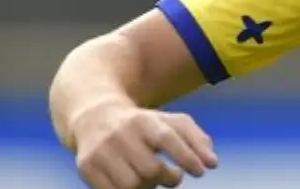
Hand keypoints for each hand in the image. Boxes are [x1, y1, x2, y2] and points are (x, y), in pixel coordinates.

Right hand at [72, 104, 218, 188]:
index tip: (201, 171)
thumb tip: (212, 163)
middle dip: (168, 178)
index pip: (169, 139)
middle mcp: (121, 134)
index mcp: (145, 120)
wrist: (94, 116)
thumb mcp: (169, 122)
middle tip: (172, 176)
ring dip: (147, 187)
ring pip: (131, 184)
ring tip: (149, 179)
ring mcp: (102, 151)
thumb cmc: (143, 124)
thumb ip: (195, 138)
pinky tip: (133, 183)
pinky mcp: (86, 166)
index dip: (188, 157)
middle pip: (151, 169)